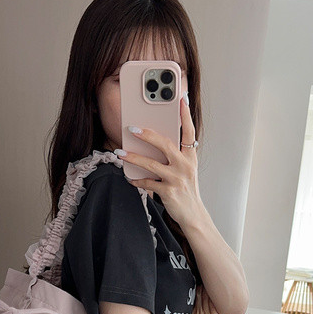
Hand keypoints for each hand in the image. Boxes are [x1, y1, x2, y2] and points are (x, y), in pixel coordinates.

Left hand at [118, 96, 202, 226]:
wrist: (193, 214)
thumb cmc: (186, 189)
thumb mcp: (185, 169)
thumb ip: (175, 154)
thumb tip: (154, 140)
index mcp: (190, 156)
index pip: (189, 131)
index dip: (185, 115)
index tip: (180, 99)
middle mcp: (185, 165)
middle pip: (165, 144)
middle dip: (148, 135)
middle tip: (132, 128)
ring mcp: (176, 179)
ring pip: (152, 164)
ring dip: (133, 157)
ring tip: (119, 152)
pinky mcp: (168, 192)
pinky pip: (147, 183)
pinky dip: (136, 180)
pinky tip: (128, 176)